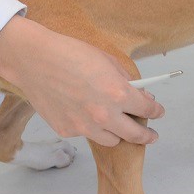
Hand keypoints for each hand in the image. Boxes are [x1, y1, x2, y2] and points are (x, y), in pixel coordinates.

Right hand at [0, 17, 163, 146]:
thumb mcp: (106, 60)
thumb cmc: (70, 54)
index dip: (156, 110)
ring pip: (111, 140)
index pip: (147, 109)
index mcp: (118, 93)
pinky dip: (89, 126)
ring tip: (115, 123)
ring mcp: (84, 126)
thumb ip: (124, 79)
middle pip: (135, 135)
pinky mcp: (66, 130)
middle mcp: (104, 114)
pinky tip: (81, 111)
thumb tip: (138, 92)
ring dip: (117, 132)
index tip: (158, 111)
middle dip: (146, 135)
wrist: (34, 60)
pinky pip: (86, 133)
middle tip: (151, 136)